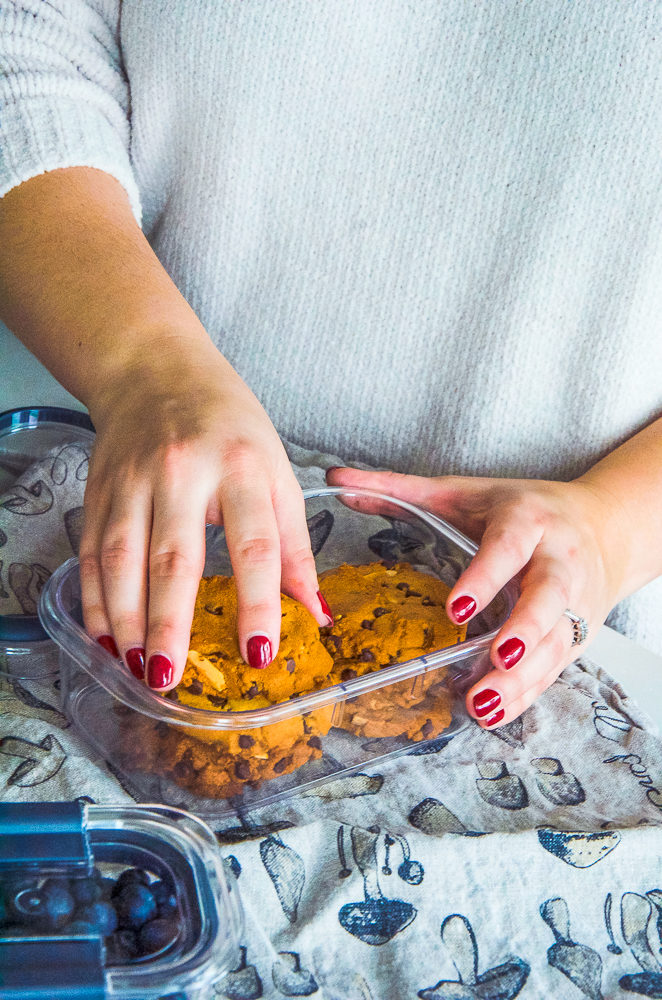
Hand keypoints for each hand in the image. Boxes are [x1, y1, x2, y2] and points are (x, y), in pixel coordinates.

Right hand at [80, 340, 330, 690]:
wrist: (156, 371)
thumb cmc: (229, 424)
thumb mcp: (277, 471)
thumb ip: (295, 542)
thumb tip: (315, 610)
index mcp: (241, 466)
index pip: (254, 544)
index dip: (258, 603)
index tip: (258, 654)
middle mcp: (181, 472)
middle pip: (175, 558)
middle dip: (170, 624)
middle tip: (172, 679)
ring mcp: (133, 480)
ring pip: (121, 559)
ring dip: (126, 621)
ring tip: (138, 669)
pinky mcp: (99, 490)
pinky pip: (90, 552)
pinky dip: (94, 599)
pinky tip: (104, 636)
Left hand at [326, 466, 627, 726]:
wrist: (601, 526)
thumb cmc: (524, 509)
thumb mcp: (464, 492)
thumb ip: (399, 489)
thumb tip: (338, 478)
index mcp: (528, 521)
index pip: (509, 549)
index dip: (485, 578)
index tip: (456, 608)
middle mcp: (559, 561)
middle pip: (548, 598)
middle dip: (524, 631)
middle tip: (496, 659)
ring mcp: (575, 601)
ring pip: (555, 642)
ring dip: (523, 677)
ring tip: (484, 704)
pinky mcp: (579, 633)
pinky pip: (556, 667)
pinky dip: (527, 693)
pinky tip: (495, 711)